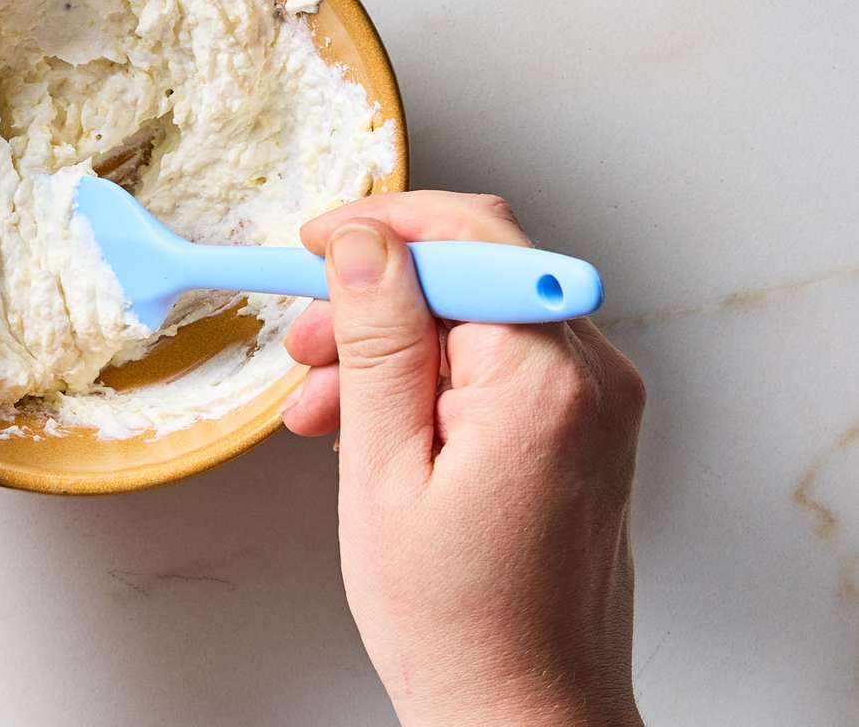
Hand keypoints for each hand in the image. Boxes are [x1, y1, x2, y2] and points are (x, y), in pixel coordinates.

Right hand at [281, 192, 644, 726]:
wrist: (524, 715)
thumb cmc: (456, 623)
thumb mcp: (383, 471)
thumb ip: (378, 342)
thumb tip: (365, 243)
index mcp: (545, 383)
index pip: (470, 238)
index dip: (382, 226)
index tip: (316, 242)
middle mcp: (594, 378)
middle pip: (477, 272)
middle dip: (380, 293)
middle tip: (306, 338)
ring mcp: (597, 405)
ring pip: (481, 317)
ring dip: (395, 342)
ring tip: (322, 404)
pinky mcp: (585, 429)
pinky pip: (501, 365)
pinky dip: (432, 378)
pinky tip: (372, 423)